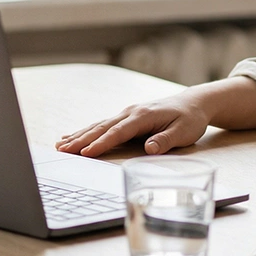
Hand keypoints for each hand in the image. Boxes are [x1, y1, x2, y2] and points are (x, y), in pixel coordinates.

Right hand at [56, 92, 210, 156]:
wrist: (194, 102)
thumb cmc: (190, 119)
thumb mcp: (184, 131)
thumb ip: (166, 140)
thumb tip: (150, 149)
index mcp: (144, 116)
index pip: (119, 132)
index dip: (102, 143)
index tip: (86, 153)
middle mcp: (132, 112)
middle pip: (103, 127)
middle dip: (82, 139)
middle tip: (63, 150)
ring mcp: (128, 113)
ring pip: (99, 125)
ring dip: (80, 135)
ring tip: (61, 144)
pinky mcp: (127, 117)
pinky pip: (103, 125)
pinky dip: (87, 131)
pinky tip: (73, 136)